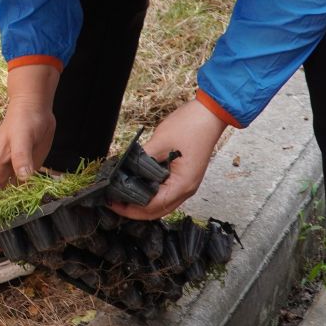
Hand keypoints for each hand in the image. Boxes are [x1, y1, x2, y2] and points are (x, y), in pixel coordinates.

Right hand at [0, 101, 56, 221]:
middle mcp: (1, 172)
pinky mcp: (28, 171)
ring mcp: (14, 172)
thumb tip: (23, 178)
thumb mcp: (22, 137)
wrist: (35, 107)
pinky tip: (34, 215)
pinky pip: (24, 191)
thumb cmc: (23, 119)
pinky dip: (26, 203)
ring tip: (16, 236)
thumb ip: (21, 158)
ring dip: (9, 215)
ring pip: (8, 198)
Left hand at [107, 97, 228, 220]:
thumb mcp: (159, 142)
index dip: (131, 209)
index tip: (114, 204)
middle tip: (116, 204)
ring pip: (163, 204)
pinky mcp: (185, 177)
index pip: (153, 207)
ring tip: (124, 198)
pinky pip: (167, 193)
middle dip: (136, 211)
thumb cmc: (191, 126)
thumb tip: (122, 170)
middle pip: (158, 211)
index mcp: (182, 184)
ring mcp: (187, 183)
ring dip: (144, 204)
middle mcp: (187, 189)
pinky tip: (139, 187)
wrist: (210, 114)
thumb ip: (141, 159)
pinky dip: (152, 194)